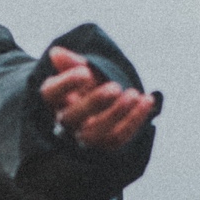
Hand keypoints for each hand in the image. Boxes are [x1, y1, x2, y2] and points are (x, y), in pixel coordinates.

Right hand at [39, 48, 157, 149]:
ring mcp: (83, 137)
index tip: (85, 72)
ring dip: (117, 114)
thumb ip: (70, 62)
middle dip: (95, 102)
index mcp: (53, 100)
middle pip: (73, 117)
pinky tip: (147, 101)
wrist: (97, 104)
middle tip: (115, 87)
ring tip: (134, 94)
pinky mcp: (104, 145)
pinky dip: (135, 120)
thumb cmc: (83, 85)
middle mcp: (64, 122)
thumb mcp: (76, 70)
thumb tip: (56, 53)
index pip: (52, 93)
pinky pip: (118, 137)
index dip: (67, 84)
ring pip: (97, 132)